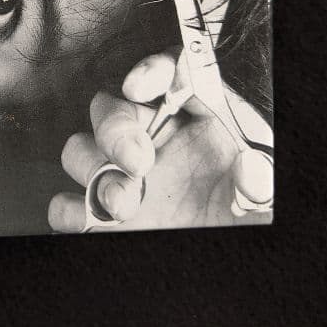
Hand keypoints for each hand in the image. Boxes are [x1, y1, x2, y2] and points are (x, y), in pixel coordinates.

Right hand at [47, 49, 273, 231]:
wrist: (224, 255)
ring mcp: (122, 178)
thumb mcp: (260, 199)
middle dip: (114, 129)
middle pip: (110, 107)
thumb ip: (257, 181)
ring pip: (80, 149)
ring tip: (124, 204)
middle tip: (136, 161)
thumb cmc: (243, 219)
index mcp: (196, 124)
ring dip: (93, 171)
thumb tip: (251, 170)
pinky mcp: (103, 218)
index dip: (150, 71)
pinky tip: (94, 222)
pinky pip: (66, 203)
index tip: (140, 86)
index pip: (169, 75)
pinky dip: (71, 211)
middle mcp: (153, 142)